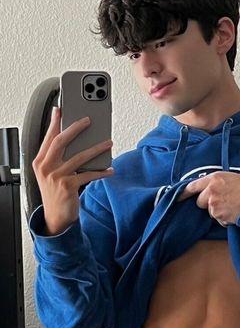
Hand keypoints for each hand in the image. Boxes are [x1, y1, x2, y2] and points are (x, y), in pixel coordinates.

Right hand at [32, 106, 113, 234]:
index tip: (61, 110)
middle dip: (76, 128)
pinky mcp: (68, 186)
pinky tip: (110, 170)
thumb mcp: (51, 174)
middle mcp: (46, 167)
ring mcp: (56, 177)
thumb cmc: (56, 193)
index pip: (48, 137)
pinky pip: (88, 175)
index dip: (55, 122)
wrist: (56, 217)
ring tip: (108, 143)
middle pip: (61, 141)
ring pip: (79, 156)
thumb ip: (58, 158)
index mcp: (40, 161)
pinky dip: (101, 172)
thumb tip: (77, 141)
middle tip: (88, 120)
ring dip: (96, 148)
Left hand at [177, 171, 239, 225]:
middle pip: (200, 201)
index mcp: (215, 178)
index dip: (185, 192)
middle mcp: (211, 190)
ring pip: (210, 212)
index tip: (178, 197)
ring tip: (232, 206)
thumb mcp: (236, 177)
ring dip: (218, 211)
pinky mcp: (219, 216)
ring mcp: (213, 204)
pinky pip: (218, 219)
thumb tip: (218, 184)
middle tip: (223, 201)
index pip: (193, 185)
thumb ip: (223, 181)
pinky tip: (235, 213)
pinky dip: (225, 219)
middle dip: (207, 203)